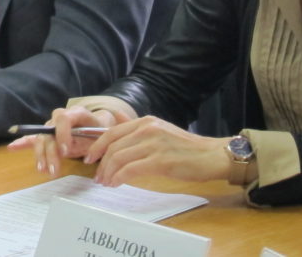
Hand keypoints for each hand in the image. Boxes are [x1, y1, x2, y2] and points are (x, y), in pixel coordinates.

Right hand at [8, 106, 122, 176]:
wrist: (99, 127)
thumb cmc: (101, 131)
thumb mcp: (101, 134)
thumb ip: (90, 140)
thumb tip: (79, 151)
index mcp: (75, 113)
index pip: (63, 119)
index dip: (62, 134)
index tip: (66, 152)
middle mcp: (60, 118)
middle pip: (49, 132)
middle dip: (50, 152)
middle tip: (54, 171)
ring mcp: (52, 126)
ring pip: (41, 139)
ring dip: (40, 155)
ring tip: (43, 170)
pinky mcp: (48, 135)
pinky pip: (33, 138)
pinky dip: (23, 143)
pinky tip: (12, 147)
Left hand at [90, 116, 229, 185]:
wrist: (212, 155)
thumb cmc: (186, 148)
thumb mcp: (160, 130)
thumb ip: (137, 128)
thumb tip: (115, 118)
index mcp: (146, 122)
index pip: (112, 132)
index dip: (96, 146)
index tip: (89, 159)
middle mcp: (148, 129)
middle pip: (113, 146)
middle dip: (101, 163)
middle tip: (97, 177)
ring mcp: (154, 144)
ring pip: (119, 158)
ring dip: (108, 173)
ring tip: (106, 183)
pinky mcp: (161, 161)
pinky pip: (131, 169)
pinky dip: (119, 177)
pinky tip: (117, 184)